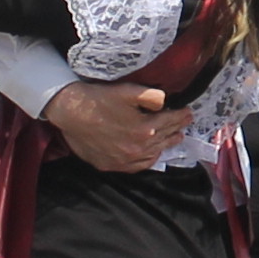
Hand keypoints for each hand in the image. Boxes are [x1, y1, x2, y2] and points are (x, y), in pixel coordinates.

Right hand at [44, 80, 172, 173]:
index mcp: (145, 130)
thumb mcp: (127, 91)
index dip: (181, 116)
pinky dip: (148, 160)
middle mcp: (137, 149)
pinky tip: (152, 155)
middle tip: (184, 123)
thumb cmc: (98, 99)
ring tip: (174, 138)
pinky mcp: (111, 165)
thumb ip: (150, 96)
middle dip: (176, 129)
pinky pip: (137, 166)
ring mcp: (124, 159)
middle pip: (164, 139)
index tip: (189, 112)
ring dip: (165, 145)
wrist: (69, 112)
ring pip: (153, 154)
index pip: (170, 122)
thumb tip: (166, 100)